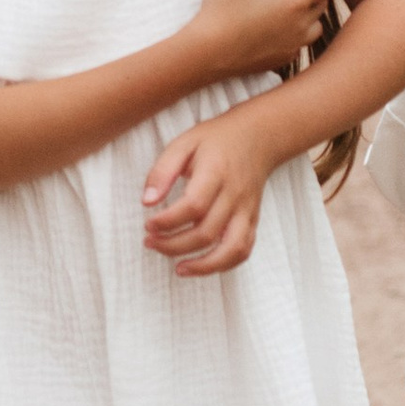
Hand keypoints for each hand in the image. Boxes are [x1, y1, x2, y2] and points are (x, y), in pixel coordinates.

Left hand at [140, 106, 274, 275]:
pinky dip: (224, 264)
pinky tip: (202, 265)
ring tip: (179, 269)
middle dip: (174, 245)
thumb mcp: (184, 143)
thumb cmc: (217, 139)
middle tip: (150, 242)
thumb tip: (146, 202)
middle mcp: (234, 195)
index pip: (193, 206)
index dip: (167, 222)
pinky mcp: (253, 219)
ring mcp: (247, 210)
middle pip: (206, 232)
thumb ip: (163, 171)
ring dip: (204, 266)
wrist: (258, 136)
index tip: (148, 225)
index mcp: (216, 172)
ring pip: (231, 249)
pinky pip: (244, 250)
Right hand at [187, 0, 342, 82]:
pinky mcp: (279, 61)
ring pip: (313, 26)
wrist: (206, 54)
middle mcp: (303, 25)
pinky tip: (273, 23)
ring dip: (308, 11)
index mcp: (299, 0)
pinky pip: (295, 43)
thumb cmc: (223, 7)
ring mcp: (292, 46)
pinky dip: (291, 31)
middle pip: (324, 2)